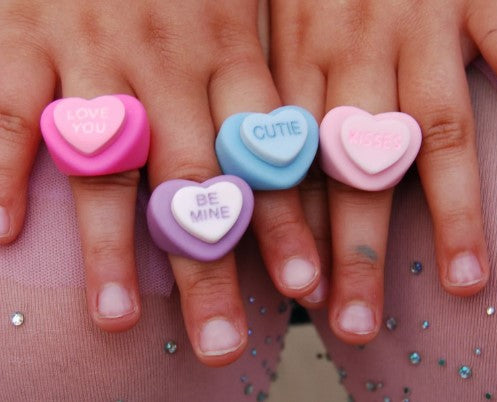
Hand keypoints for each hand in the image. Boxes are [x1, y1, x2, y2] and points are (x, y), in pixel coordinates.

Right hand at [0, 0, 320, 364]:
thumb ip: (263, 71)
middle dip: (210, 267)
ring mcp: (89, 50)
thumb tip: (303, 145)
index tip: (306, 288)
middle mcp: (164, 62)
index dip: (286, 226)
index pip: (265, 157)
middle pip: (193, 185)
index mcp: (227, 50)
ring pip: (104, 166)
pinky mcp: (19, 33)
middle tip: (223, 344)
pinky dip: (0, 172)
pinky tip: (0, 233)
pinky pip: (6, 112)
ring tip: (121, 319)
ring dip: (110, 249)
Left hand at [270, 0, 496, 342]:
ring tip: (462, 281)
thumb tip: (246, 159)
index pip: (291, 160)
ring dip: (451, 212)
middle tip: (353, 323)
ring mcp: (421, 22)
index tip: (299, 294)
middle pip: (355, 167)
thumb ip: (253, 81)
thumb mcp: (258, 7)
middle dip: (354, 249)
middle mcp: (354, 49)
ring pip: (433, 132)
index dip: (294, 232)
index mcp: (292, 56)